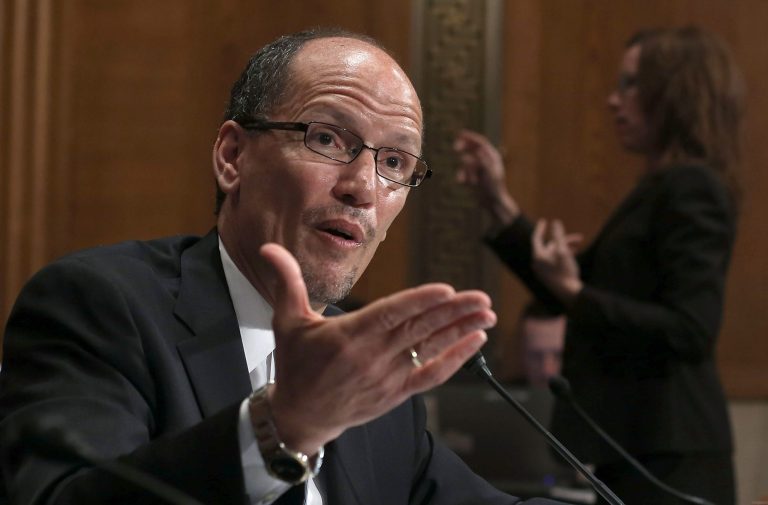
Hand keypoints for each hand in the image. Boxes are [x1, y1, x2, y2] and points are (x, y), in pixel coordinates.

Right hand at [259, 243, 496, 454]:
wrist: (300, 416)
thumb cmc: (296, 365)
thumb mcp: (287, 322)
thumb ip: (286, 282)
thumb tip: (270, 247)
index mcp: (347, 336)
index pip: (390, 315)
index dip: (420, 302)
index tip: (447, 290)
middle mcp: (371, 358)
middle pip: (419, 331)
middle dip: (453, 313)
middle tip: (482, 298)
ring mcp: (387, 378)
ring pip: (429, 351)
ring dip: (460, 332)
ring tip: (487, 315)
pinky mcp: (396, 393)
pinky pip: (430, 376)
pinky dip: (455, 360)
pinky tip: (474, 342)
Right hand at [453, 130, 518, 226]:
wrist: (493, 204)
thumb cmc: (494, 189)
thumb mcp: (490, 174)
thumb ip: (483, 162)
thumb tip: (478, 151)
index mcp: (493, 157)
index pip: (481, 143)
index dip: (471, 137)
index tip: (460, 134)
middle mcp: (485, 160)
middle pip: (472, 148)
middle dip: (464, 148)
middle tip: (455, 147)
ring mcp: (478, 168)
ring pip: (466, 162)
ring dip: (466, 170)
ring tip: (472, 181)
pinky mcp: (472, 176)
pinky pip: (463, 172)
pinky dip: (462, 176)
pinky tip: (462, 182)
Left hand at [531, 219, 583, 304]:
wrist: (569, 294)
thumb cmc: (565, 272)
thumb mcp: (563, 251)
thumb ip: (559, 236)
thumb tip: (555, 222)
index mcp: (538, 256)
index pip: (536, 238)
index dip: (540, 229)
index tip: (544, 221)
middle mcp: (538, 263)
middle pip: (550, 246)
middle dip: (564, 240)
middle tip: (580, 238)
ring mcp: (543, 271)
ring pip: (554, 254)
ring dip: (566, 248)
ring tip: (579, 246)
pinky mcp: (550, 276)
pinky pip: (555, 261)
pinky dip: (563, 256)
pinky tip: (574, 256)